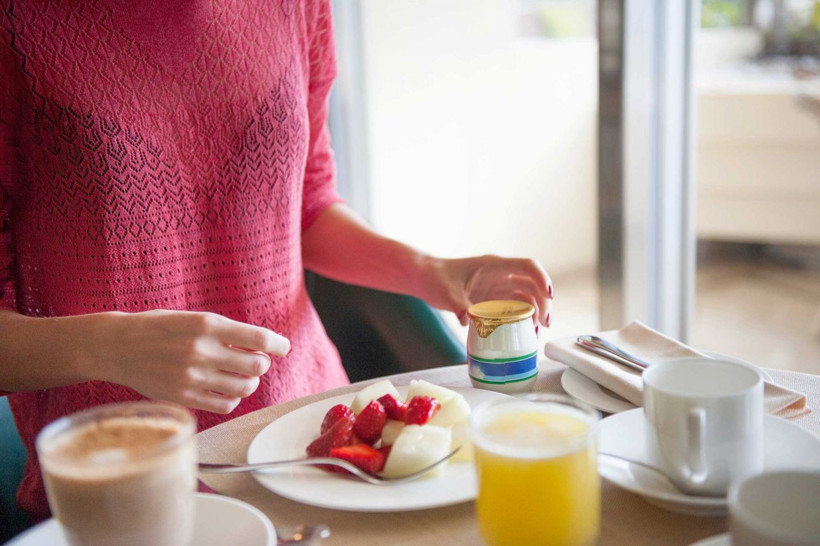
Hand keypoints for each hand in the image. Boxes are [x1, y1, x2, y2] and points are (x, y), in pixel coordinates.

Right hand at [81, 310, 289, 413]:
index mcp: (207, 324)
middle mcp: (201, 350)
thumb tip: (263, 347)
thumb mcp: (194, 318)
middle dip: (262, 364)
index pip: (258, 339)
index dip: (278, 345)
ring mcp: (192, 376)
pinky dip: (233, 399)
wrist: (117, 345)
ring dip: (250, 383)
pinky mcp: (183, 397)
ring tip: (243, 376)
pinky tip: (226, 390)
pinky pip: (225, 405)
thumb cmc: (161, 328)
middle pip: (256, 366)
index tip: (284, 348)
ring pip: (244, 388)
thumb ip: (226, 332)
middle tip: (255, 361)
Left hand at [424, 255, 552, 326]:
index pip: (527, 266)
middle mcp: (500, 275)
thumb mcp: (445, 293)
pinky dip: (523, 319)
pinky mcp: (493, 300)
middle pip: (532, 284)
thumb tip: (467, 319)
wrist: (425, 279)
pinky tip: (525, 333)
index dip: (542, 278)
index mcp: (493, 266)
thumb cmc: (435, 279)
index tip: (549, 295)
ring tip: (537, 332)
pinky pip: (515, 308)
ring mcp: (498, 287)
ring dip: (536, 312)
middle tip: (546, 323)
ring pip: (526, 297)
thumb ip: (457, 305)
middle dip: (543, 302)